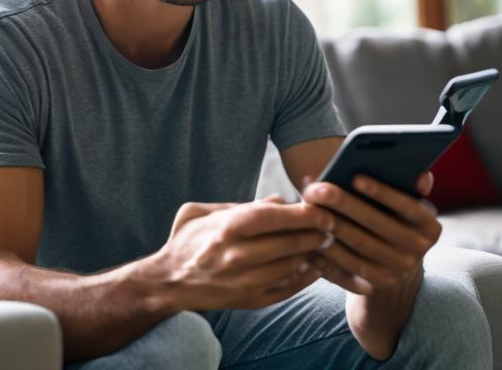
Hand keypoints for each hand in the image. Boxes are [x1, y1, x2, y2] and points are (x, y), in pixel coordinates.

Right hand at [152, 195, 334, 310]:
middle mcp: (238, 256)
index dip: (303, 212)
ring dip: (313, 253)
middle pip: (290, 242)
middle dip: (317, 232)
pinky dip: (305, 276)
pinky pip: (289, 287)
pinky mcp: (252, 301)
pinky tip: (312, 264)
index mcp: (227, 229)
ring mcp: (247, 281)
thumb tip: (278, 200)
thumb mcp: (203, 210)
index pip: (275, 217)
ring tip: (323, 241)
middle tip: (332, 224)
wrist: (169, 282)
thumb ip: (241, 204)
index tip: (322, 208)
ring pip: (294, 265)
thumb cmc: (187, 240)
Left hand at [301, 172, 439, 293]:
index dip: (382, 191)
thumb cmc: (389, 214)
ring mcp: (399, 269)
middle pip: (376, 224)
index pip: (407, 205)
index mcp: (428, 224)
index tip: (356, 177)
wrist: (391, 259)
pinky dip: (327, 250)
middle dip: (343, 204)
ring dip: (330, 226)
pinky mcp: (377, 283)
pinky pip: (348, 267)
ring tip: (308, 208)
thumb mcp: (401, 200)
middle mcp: (418, 249)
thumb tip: (419, 173)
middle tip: (317, 189)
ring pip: (359, 245)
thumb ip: (406, 183)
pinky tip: (308, 234)